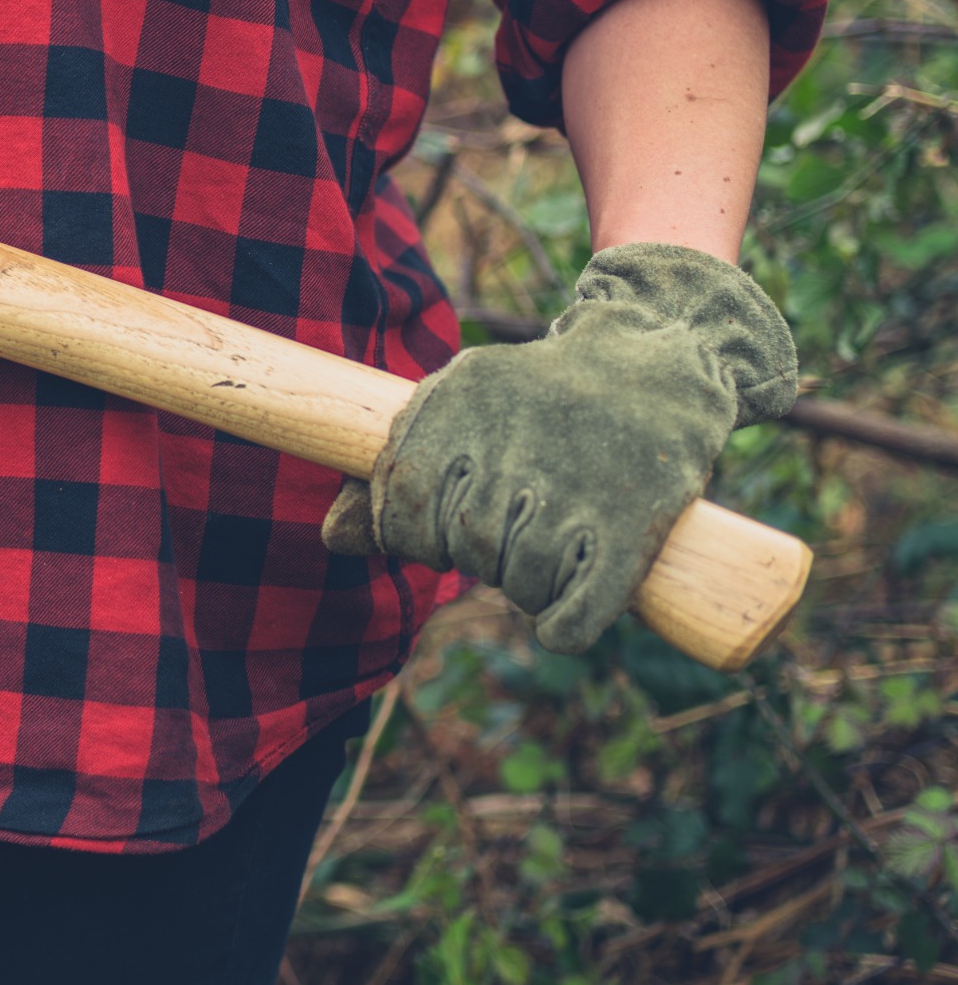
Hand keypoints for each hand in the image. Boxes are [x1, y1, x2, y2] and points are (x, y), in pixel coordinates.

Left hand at [322, 244, 796, 652]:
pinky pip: (576, 613)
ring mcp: (576, 490)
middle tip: (511, 527)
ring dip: (527, 587)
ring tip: (548, 547)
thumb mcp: (456, 405)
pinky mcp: (633, 527)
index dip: (413, 534)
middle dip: (477, 555)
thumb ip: (391, 467)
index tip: (443, 527)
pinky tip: (562, 613)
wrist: (653, 358)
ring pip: (518, 584)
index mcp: (459, 407)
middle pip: (464, 548)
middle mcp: (514, 449)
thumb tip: (330, 538)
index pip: (402, 507)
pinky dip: (563, 626)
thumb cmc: (534, 395)